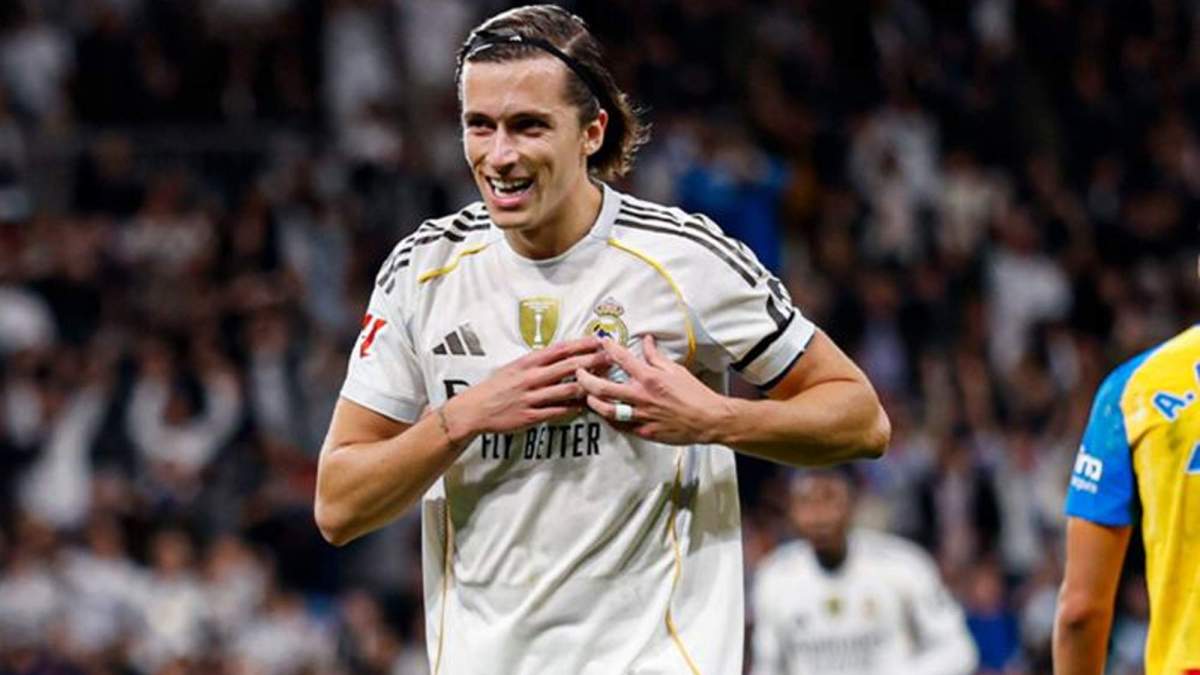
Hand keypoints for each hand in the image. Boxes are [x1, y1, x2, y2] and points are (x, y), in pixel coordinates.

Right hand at [442, 337, 609, 443]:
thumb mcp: (515, 367)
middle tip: (612, 358)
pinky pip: (557, 412)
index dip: (582, 344)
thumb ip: (538, 362)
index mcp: (528, 362)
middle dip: (592, 361)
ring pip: (566, 390)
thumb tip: (563, 354)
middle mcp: (531, 377)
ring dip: (588, 386)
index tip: (600, 340)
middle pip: (568, 367)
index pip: (560, 349)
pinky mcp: (530, 416)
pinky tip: (586, 406)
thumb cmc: (497, 386)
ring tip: (605, 383)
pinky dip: (573, 409)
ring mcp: (531, 397)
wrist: (474, 409)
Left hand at [576, 335, 732, 444]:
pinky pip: (620, 426)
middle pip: (602, 388)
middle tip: (578, 372)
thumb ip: (656, 356)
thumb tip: (647, 340)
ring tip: (586, 395)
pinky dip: (609, 419)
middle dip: (585, 379)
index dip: (608, 349)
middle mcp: (641, 397)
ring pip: (606, 410)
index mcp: (649, 378)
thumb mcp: (675, 369)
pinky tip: (604, 414)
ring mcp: (640, 416)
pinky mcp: (644, 431)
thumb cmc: (694, 393)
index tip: (600, 342)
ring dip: (592, 402)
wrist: (708, 419)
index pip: (622, 359)